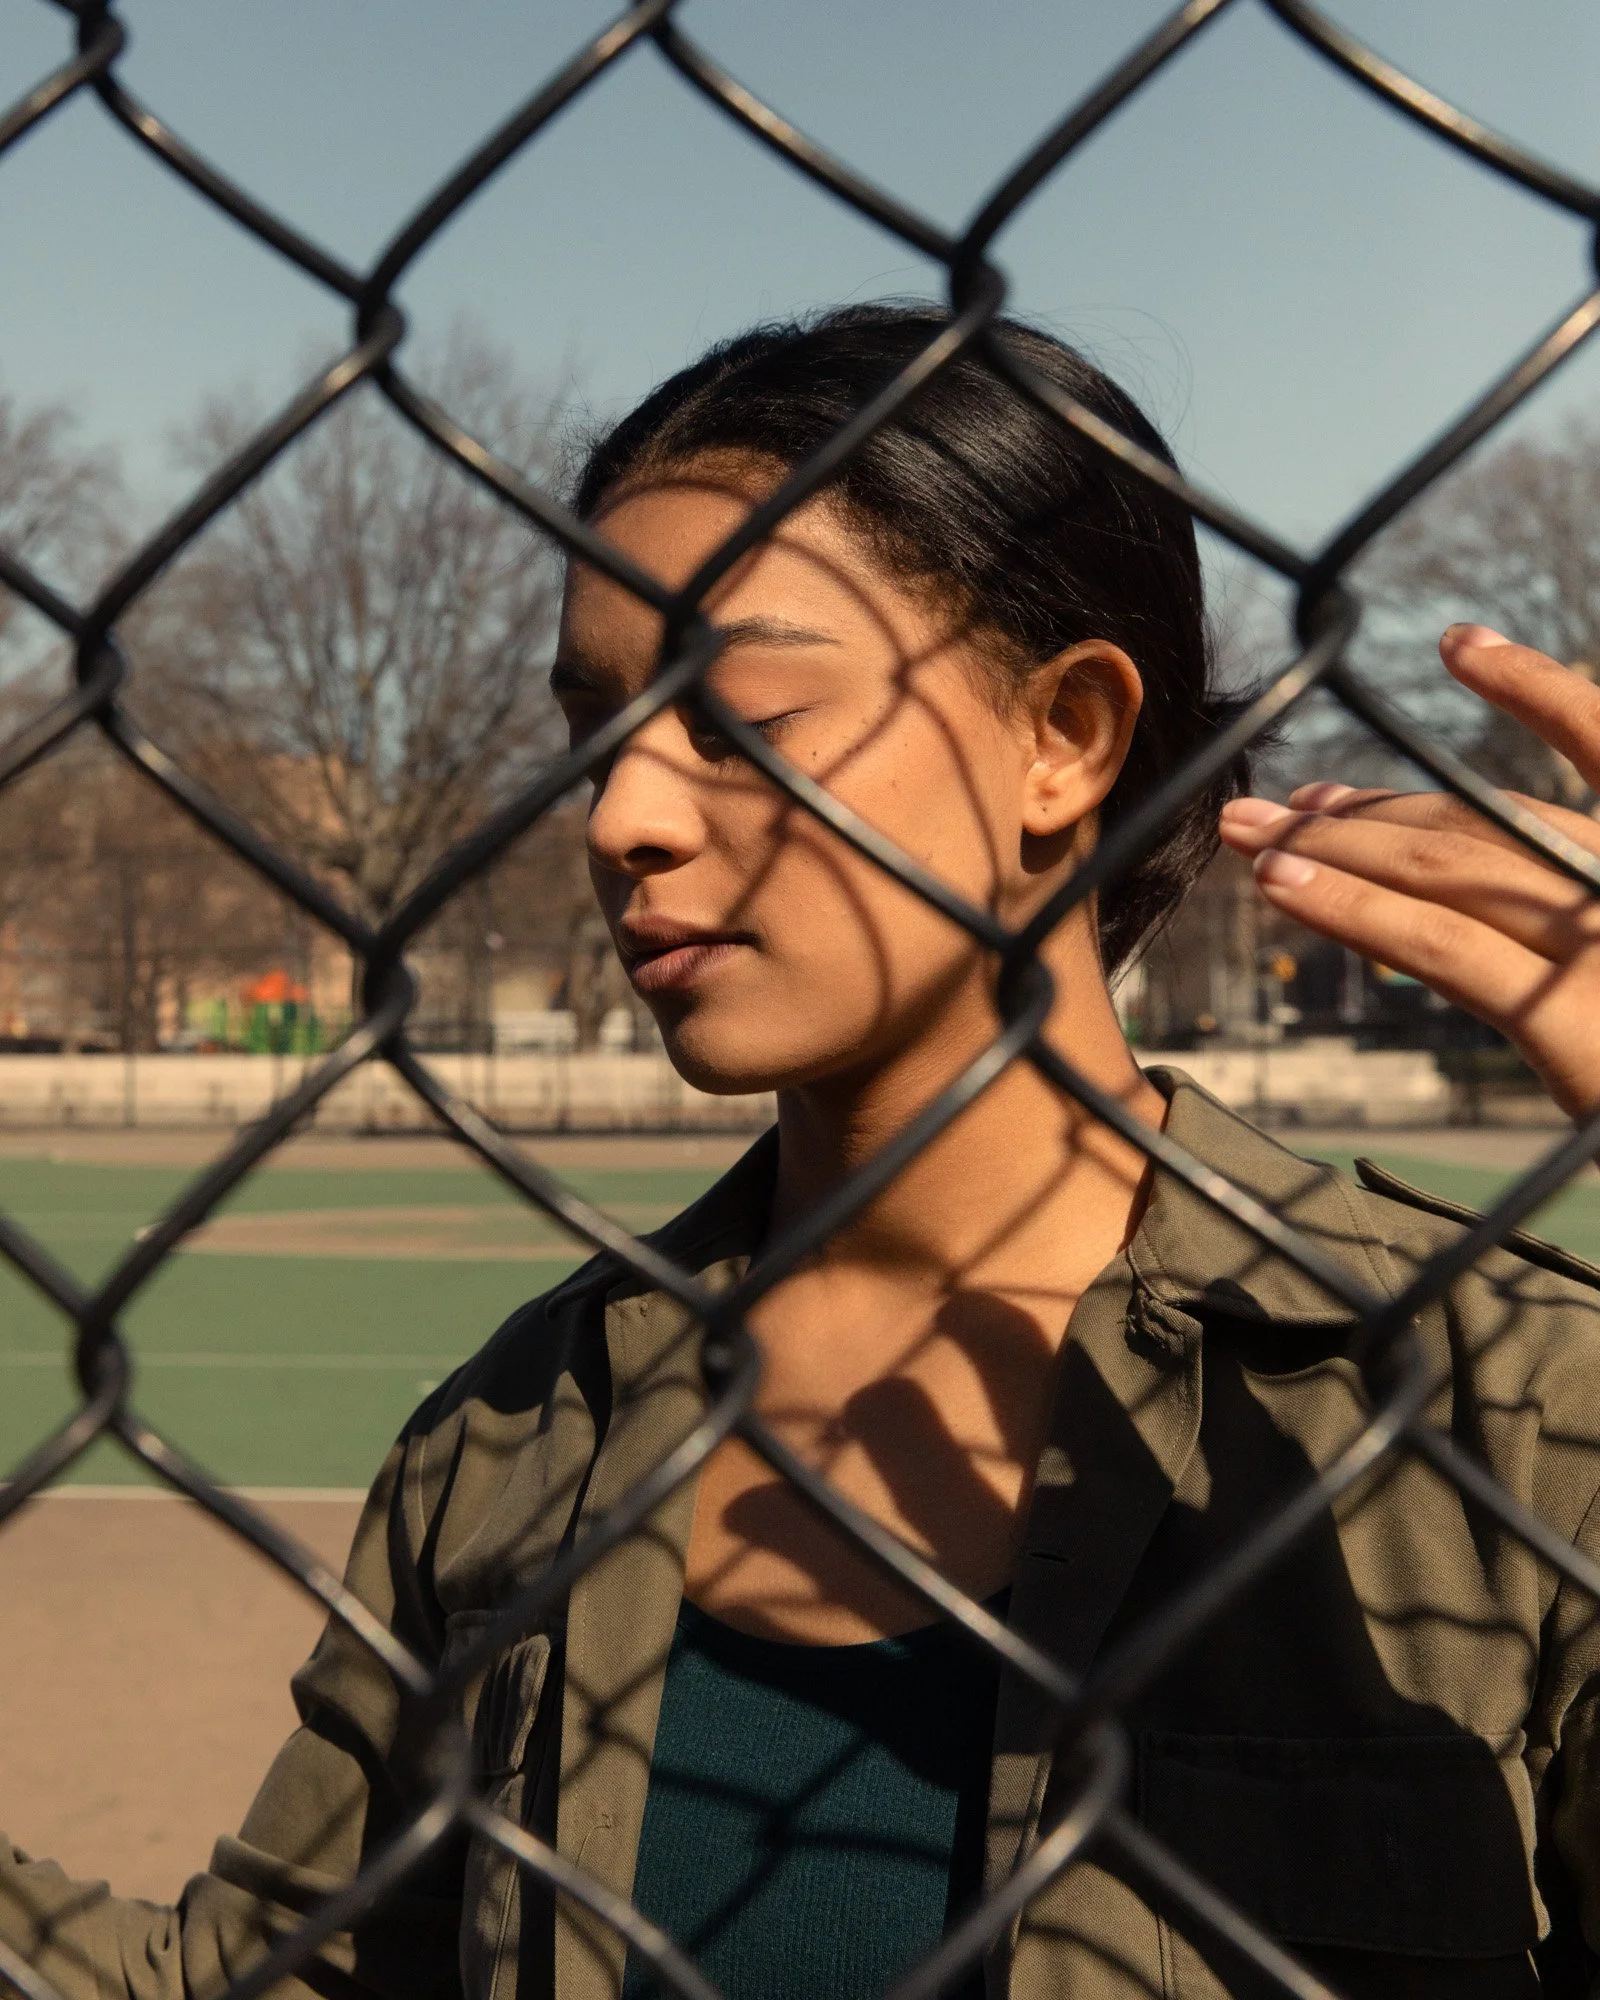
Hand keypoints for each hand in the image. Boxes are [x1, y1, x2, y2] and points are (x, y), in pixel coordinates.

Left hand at [1216, 626, 1599, 1125]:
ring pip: (1447, 865)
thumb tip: (1492, 905)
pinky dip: (1354, 910)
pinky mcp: (1575, 1026)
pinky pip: (1441, 950)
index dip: (1533, 687)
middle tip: (1276, 807)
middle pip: (1484, 819)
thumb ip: (1575, 921)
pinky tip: (1283, 886)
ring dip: (1333, 843)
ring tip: (1249, 833)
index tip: (1463, 646)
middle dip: (1367, 808)